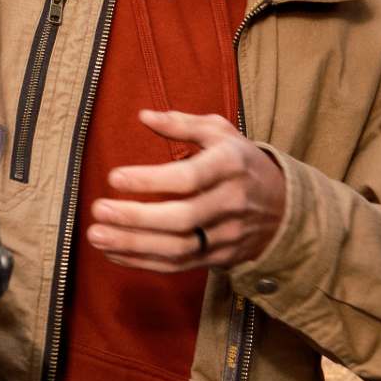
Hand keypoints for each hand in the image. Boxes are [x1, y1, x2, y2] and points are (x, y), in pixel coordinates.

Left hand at [86, 109, 285, 272]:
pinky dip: (142, 262)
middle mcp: (231, 203)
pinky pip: (178, 265)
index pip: (189, 177)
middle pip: (181, 218)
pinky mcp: (219, 258)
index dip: (150, 180)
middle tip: (97, 211)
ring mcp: (227, 235)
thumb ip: (181, 123)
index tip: (114, 177)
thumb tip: (144, 116)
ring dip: (132, 245)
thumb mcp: (220, 133)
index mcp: (231, 166)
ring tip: (96, 235)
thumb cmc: (241, 162)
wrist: (284, 207)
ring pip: (178, 248)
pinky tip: (113, 252)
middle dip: (135, 218)